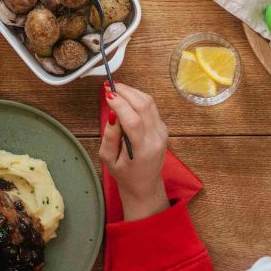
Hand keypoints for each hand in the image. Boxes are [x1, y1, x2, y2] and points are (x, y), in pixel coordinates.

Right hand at [100, 82, 168, 221]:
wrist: (145, 184)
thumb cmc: (124, 174)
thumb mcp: (109, 159)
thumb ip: (110, 136)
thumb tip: (112, 113)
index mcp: (142, 150)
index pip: (133, 121)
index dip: (120, 104)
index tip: (107, 94)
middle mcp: (156, 138)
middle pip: (144, 106)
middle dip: (126, 92)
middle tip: (109, 86)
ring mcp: (162, 132)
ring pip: (150, 102)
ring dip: (132, 92)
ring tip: (116, 89)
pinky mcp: (163, 128)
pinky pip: (151, 107)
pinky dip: (138, 99)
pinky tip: (126, 99)